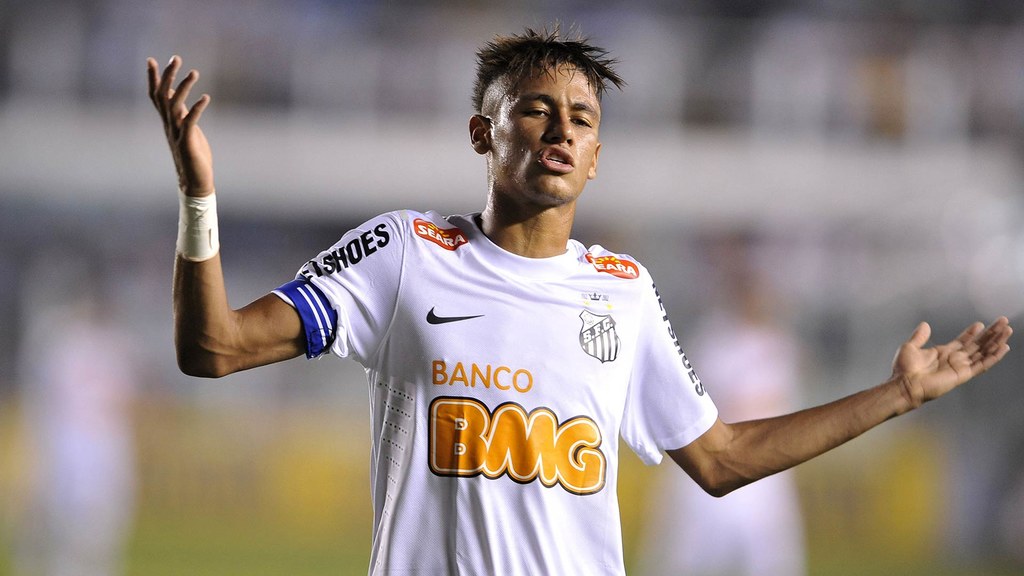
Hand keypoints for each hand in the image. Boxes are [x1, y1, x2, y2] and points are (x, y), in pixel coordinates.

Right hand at [147, 55, 213, 196]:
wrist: (194, 181)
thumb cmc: (192, 154)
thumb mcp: (186, 128)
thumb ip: (181, 112)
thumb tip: (177, 95)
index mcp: (168, 121)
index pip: (156, 95)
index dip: (153, 78)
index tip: (151, 59)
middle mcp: (169, 125)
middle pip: (162, 96)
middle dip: (168, 75)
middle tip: (176, 58)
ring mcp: (177, 133)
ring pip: (174, 105)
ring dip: (184, 87)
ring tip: (194, 72)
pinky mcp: (187, 142)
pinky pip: (190, 122)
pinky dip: (197, 109)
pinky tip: (205, 98)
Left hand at [892, 317, 1011, 408]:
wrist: (905, 384)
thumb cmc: (904, 369)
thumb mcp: (910, 347)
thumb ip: (919, 336)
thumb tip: (925, 324)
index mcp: (943, 353)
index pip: (963, 341)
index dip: (972, 333)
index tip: (981, 324)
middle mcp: (954, 359)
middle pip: (977, 344)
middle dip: (990, 334)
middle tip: (1003, 322)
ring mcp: (960, 367)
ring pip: (983, 352)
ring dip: (996, 341)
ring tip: (1007, 330)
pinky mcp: (963, 374)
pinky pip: (982, 364)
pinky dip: (994, 356)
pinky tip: (1004, 347)